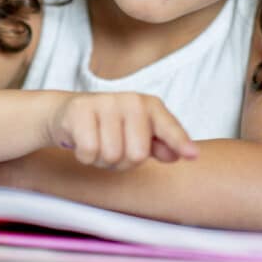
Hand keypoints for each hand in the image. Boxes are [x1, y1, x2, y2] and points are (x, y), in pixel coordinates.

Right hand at [45, 91, 197, 169]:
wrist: (67, 113)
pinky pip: (90, 152)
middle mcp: (130, 100)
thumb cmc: (109, 127)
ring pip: (112, 156)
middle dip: (124, 162)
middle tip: (114, 148)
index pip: (168, 126)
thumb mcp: (137, 133)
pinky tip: (83, 143)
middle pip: (137, 154)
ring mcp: (105, 103)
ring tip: (98, 144)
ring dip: (103, 160)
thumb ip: (160, 144)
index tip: (193, 155)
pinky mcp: (80, 111)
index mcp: (149, 105)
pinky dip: (86, 156)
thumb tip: (181, 154)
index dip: (180, 142)